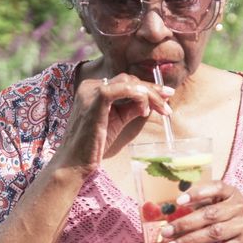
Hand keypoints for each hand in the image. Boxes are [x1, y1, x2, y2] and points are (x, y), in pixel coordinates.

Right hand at [51, 73, 172, 176]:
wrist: (75, 162)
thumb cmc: (93, 145)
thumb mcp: (117, 121)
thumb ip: (132, 108)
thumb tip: (153, 100)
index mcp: (93, 89)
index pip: (125, 82)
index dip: (147, 88)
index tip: (165, 96)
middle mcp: (90, 86)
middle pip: (129, 80)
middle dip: (152, 90)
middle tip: (168, 102)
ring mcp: (92, 91)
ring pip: (129, 82)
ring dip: (150, 94)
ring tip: (162, 109)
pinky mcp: (96, 99)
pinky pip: (124, 89)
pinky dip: (139, 96)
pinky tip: (144, 110)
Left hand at [159, 181, 242, 242]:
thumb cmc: (238, 223)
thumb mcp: (228, 208)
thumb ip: (207, 205)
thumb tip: (175, 209)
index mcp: (233, 194)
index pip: (216, 187)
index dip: (197, 193)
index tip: (179, 200)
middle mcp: (239, 209)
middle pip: (209, 214)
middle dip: (185, 223)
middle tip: (166, 231)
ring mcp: (242, 228)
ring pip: (212, 234)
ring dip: (188, 241)